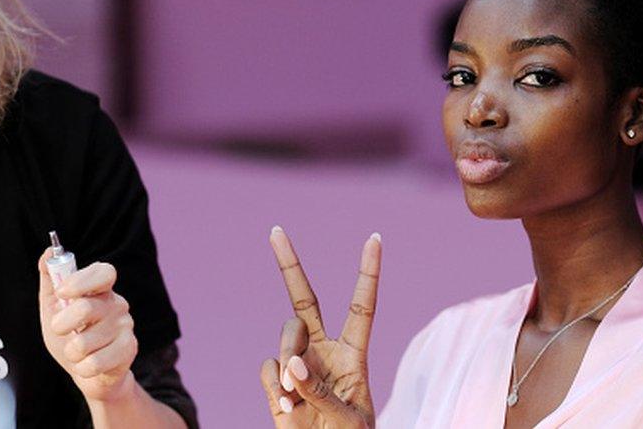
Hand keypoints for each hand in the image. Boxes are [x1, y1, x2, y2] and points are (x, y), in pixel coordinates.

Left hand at [38, 250, 138, 402]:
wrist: (89, 375)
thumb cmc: (70, 337)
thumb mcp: (54, 308)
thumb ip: (51, 280)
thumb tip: (47, 252)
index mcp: (101, 290)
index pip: (104, 272)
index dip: (82, 281)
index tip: (62, 292)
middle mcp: (117, 304)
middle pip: (86, 308)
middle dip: (62, 324)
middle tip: (59, 330)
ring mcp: (126, 326)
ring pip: (84, 342)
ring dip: (71, 352)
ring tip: (77, 352)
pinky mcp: (129, 349)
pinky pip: (95, 363)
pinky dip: (82, 368)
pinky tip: (88, 365)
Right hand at [260, 227, 381, 427]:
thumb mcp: (349, 419)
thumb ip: (321, 391)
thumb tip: (289, 364)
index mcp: (354, 354)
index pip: (363, 305)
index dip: (368, 272)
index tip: (374, 238)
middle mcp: (324, 351)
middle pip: (304, 300)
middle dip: (289, 265)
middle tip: (275, 231)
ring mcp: (298, 364)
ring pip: (285, 336)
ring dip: (288, 359)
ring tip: (296, 397)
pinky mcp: (278, 383)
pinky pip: (268, 367)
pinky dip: (275, 386)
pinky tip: (288, 408)